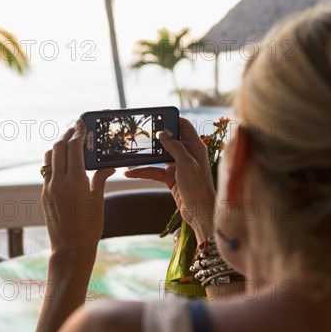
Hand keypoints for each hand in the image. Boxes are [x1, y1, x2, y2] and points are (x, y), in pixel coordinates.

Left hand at [42, 119, 114, 252]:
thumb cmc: (89, 226)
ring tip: (68, 143)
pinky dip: (54, 160)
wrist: (70, 248)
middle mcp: (58, 182)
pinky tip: (63, 162)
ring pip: (49, 157)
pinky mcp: (44, 194)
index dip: (78, 132)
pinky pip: (46, 170)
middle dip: (67, 134)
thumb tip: (110, 165)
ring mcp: (48, 187)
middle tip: (75, 128)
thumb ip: (100, 178)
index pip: (74, 147)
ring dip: (58, 146)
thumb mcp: (98, 200)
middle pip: (58, 147)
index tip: (82, 122)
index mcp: (75, 182)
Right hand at [124, 118, 214, 241]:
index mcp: (195, 147)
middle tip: (139, 134)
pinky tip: (130, 173)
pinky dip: (143, 172)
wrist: (200, 214)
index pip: (184, 126)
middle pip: (169, 140)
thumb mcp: (186, 164)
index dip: (172, 120)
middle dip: (154, 138)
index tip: (157, 117)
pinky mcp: (171, 178)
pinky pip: (154, 171)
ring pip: (159, 156)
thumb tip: (162, 132)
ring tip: (130, 153)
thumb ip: (174, 146)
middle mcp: (187, 155)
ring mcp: (178, 167)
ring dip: (145, 156)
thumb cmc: (198, 188)